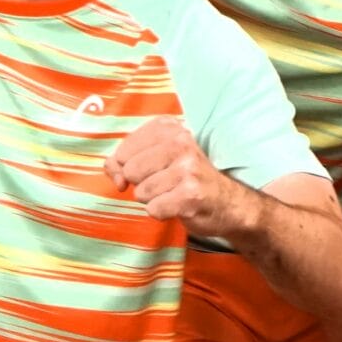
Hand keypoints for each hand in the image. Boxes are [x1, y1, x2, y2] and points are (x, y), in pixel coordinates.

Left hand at [104, 119, 244, 239]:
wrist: (229, 203)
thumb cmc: (187, 179)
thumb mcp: (158, 158)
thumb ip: (125, 160)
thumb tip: (112, 172)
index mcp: (170, 128)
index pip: (125, 149)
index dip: (124, 167)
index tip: (142, 173)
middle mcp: (180, 142)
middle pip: (130, 171)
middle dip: (142, 184)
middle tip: (165, 184)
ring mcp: (187, 168)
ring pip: (141, 192)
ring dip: (153, 200)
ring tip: (173, 194)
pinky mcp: (191, 194)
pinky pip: (153, 209)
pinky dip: (162, 213)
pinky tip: (178, 206)